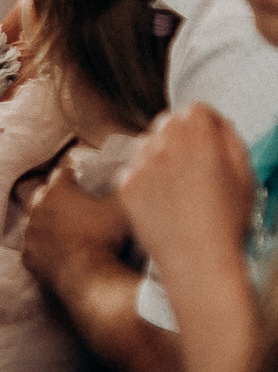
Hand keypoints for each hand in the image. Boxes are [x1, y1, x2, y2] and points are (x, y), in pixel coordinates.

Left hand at [18, 167, 130, 300]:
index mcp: (58, 191)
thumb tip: (130, 175)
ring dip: (45, 222)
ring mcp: (30, 234)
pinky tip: (54, 252)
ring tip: (61, 227)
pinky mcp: (28, 257)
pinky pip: (32, 248)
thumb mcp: (121, 208)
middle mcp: (38, 208)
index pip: (62, 173)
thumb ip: (124, 188)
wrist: (88, 277)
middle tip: (69, 201)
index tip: (78, 177)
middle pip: (42, 194)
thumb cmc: (105, 237)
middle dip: (54, 194)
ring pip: (34, 221)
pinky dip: (42, 248)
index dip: (72, 174)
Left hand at [122, 106, 260, 271]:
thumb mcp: (245, 177)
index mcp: (201, 139)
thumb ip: (232, 141)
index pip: (196, 109)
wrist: (196, 262)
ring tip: (177, 185)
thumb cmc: (224, 225)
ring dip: (160, 154)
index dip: (205, 122)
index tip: (208, 136)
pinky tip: (161, 200)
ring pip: (147, 143)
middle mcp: (167, 146)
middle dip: (181, 135)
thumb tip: (219, 125)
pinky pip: (132, 169)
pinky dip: (144, 178)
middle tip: (193, 161)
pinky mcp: (126, 185)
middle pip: (169, 122)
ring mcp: (142, 165)